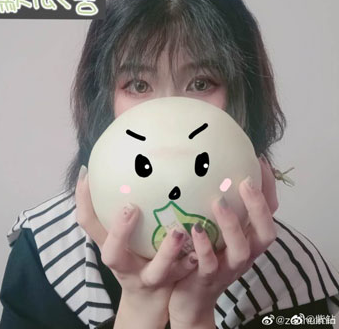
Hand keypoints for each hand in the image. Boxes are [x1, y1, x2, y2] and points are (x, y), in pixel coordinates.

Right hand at [75, 166, 197, 328]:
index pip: (88, 224)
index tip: (88, 174)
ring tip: (179, 231)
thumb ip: (118, 210)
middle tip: (131, 207)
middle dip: (119, 232)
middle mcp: (124, 264)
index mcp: (109, 246)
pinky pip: (185, 272)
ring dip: (167, 251)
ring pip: (157, 270)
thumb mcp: (120, 237)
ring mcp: (148, 277)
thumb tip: (120, 169)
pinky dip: (193, 259)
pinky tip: (201, 243)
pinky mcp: (171, 283)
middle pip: (112, 254)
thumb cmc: (135, 257)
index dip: (83, 201)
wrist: (149, 299)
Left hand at [168, 156, 277, 328]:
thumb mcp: (216, 230)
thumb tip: (209, 169)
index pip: (269, 212)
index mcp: (249, 239)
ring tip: (219, 201)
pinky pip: (209, 263)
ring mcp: (228, 267)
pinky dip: (204, 246)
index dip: (269, 189)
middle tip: (246, 182)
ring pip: (241, 249)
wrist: (190, 297)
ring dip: (232, 224)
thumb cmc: (204, 255)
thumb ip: (219, 206)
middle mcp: (245, 253)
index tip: (260, 162)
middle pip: (265, 233)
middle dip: (259, 207)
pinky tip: (195, 229)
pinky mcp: (208, 278)